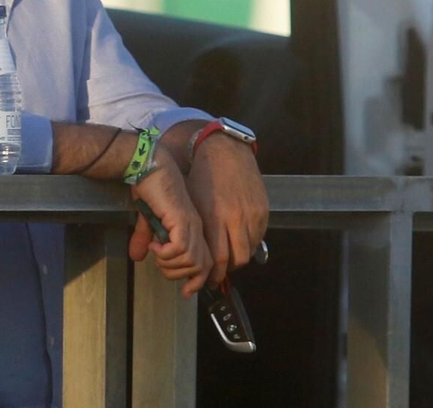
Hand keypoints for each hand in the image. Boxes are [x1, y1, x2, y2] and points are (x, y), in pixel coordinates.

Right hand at [128, 156, 211, 297]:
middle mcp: (196, 228)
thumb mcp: (146, 220)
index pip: (206, 263)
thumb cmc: (148, 188)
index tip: (186, 291)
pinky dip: (166, 254)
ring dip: (170, 264)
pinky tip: (154, 245)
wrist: (146, 167)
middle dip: (179, 275)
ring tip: (155, 253)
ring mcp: (190, 224)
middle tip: (159, 265)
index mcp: (193, 228)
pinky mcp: (181, 220)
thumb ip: (145, 238)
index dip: (198, 281)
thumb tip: (137, 257)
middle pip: (201, 267)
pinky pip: (180, 249)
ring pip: (191, 261)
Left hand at [186, 133, 268, 286]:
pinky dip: (248, 245)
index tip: (204, 281)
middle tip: (216, 276)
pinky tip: (237, 242)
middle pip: (235, 260)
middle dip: (225, 273)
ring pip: (248, 251)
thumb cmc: (199, 176)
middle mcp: (235, 219)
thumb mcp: (187, 202)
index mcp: (213, 217)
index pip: (217, 258)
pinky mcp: (263, 211)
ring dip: (237, 260)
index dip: (211, 274)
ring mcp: (252, 215)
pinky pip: (258, 238)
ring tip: (226, 260)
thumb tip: (169, 254)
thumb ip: (185, 228)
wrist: (225, 151)